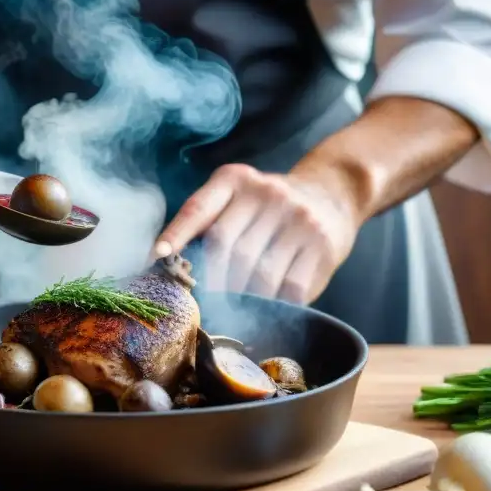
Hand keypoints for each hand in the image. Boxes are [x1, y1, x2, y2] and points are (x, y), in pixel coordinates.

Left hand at [152, 164, 363, 303]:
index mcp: (235, 179)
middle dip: (209, 282)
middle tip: (203, 305)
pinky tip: (267, 308)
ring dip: (242, 299)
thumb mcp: (239, 197)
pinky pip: (290, 288)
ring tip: (234, 310)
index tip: (157, 258)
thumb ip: (209, 221)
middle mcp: (267, 193)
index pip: (199, 208)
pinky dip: (274, 305)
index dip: (176, 234)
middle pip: (225, 247)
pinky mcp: (322, 245)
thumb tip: (169, 265)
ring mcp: (298, 218)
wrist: (334, 192)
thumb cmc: (271, 206)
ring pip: (257, 274)